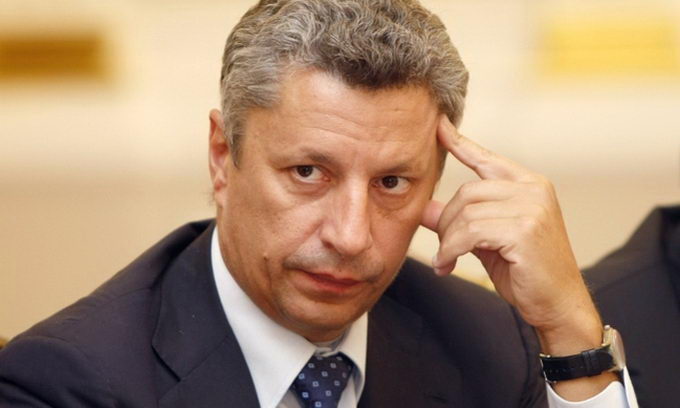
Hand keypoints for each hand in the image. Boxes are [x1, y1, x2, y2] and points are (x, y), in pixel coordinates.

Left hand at [421, 116, 599, 343]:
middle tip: (443, 248)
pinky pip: (470, 233)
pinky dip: (451, 250)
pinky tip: (448, 264)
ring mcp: (531, 207)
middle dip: (446, 222)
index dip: (459, 142)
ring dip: (448, 240)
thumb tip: (425, 208)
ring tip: (446, 260)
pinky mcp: (524, 230)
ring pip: (465, 213)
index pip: (487, 158)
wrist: (558, 303)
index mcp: (528, 184)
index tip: (439, 125)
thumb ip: (460, 219)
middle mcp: (533, 189)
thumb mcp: (486, 240)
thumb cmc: (525, 271)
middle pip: (466, 191)